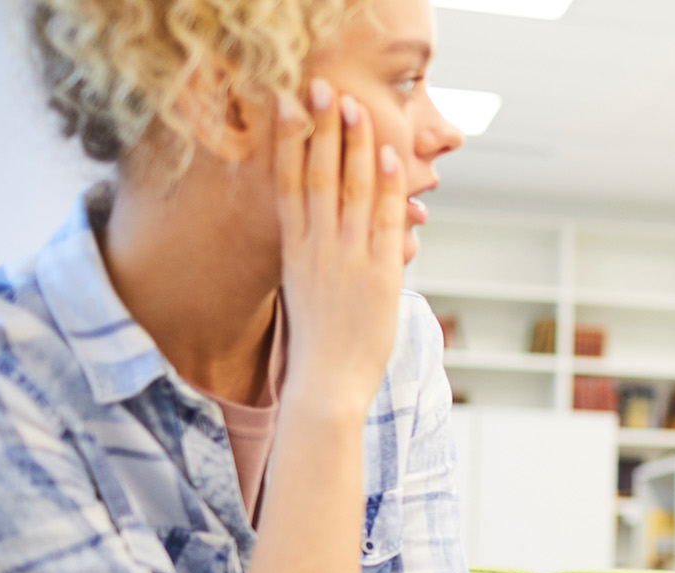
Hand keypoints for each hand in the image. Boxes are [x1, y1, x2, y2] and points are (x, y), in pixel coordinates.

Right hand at [274, 77, 408, 416]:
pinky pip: (382, 220)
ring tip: (354, 106)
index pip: (287, 183)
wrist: (326, 385)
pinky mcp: (378, 275)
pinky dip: (386, 186)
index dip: (288, 140)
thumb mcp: (305, 290)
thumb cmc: (319, 342)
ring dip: (354, 144)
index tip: (286, 104)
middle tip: (320, 86)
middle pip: (316, 175)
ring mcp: (346, 259)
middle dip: (318, 128)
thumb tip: (322, 232)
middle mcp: (315, 248)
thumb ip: (314, 256)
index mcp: (293, 251)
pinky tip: (388, 156)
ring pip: (349, 189)